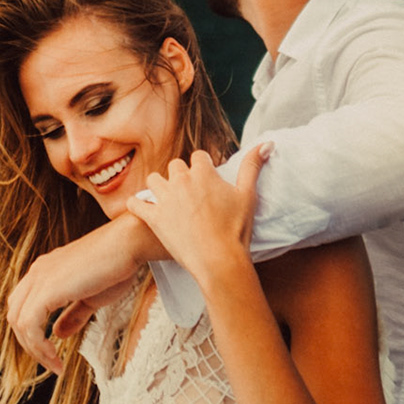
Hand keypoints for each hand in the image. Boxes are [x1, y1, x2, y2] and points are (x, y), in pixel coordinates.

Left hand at [5, 221, 151, 373]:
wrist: (129, 245)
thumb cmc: (116, 267)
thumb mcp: (90, 297)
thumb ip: (72, 314)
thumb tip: (58, 334)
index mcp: (44, 272)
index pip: (22, 306)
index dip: (32, 332)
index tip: (51, 352)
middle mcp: (36, 273)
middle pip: (15, 315)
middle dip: (30, 344)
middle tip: (51, 363)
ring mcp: (39, 278)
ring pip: (19, 322)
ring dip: (35, 350)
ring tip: (55, 366)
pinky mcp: (47, 288)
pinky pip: (30, 324)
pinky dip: (39, 345)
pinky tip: (56, 357)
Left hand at [128, 145, 268, 287]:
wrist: (219, 260)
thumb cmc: (236, 229)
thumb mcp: (248, 195)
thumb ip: (253, 166)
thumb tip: (267, 143)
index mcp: (203, 173)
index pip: (198, 157)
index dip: (203, 166)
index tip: (206, 177)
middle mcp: (181, 181)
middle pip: (175, 166)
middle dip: (182, 175)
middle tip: (189, 191)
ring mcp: (165, 199)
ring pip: (154, 180)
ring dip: (159, 186)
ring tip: (167, 197)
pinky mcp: (153, 217)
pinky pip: (136, 204)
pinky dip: (137, 204)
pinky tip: (141, 206)